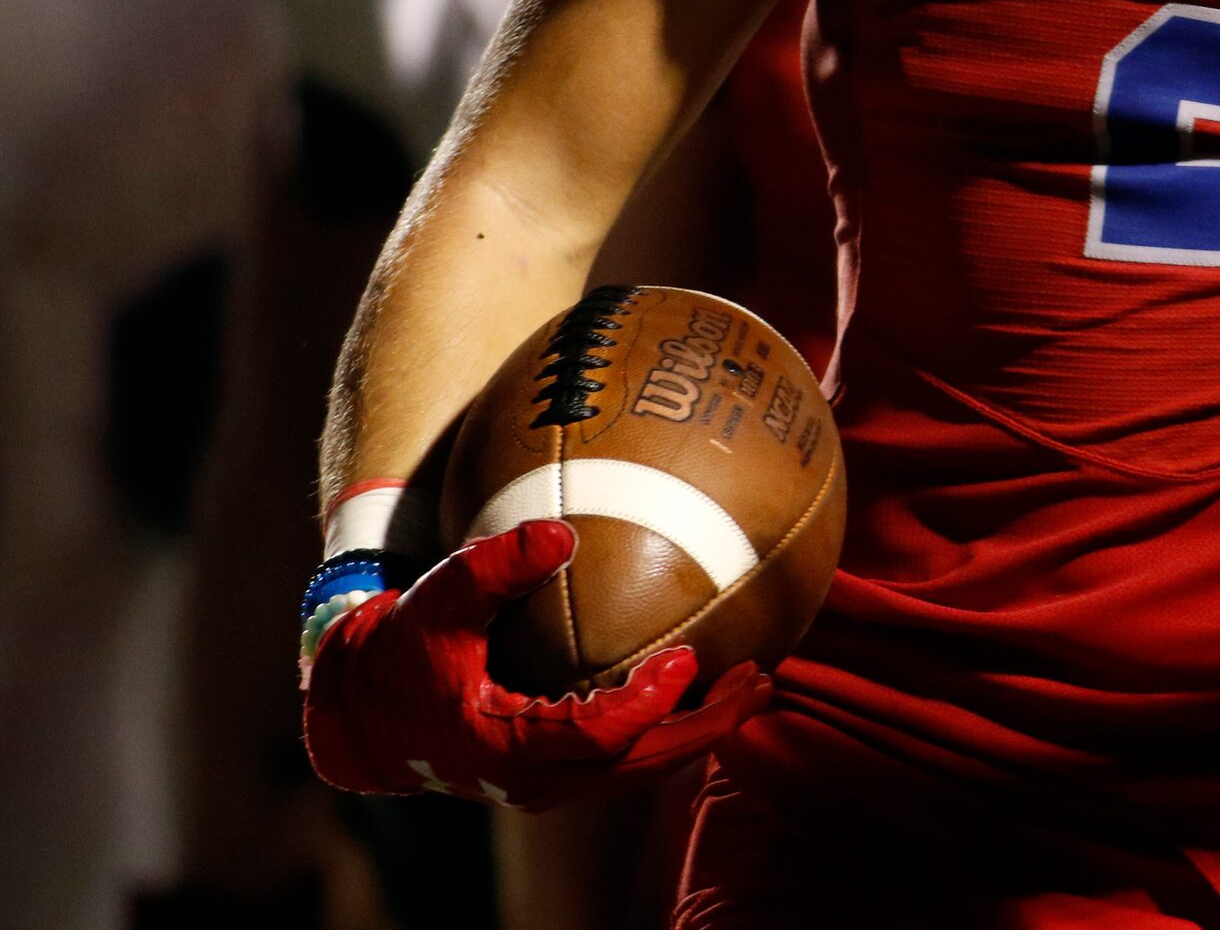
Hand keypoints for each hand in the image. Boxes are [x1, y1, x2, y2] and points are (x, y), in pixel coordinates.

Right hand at [303, 520, 768, 810]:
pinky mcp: (554, 769)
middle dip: (705, 726)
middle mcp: (534, 778)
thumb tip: (559, 531)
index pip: (595, 736)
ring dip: (698, 730)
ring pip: (639, 768)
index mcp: (506, 746)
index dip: (647, 703)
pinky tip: (706, 685)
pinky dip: (670, 726)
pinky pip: (626, 757)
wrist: (364, 709)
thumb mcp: (436, 600)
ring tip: (756, 682)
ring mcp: (547, 781)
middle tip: (760, 679)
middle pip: (639, 765)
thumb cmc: (401, 649)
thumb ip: (493, 566)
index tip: (689, 658)